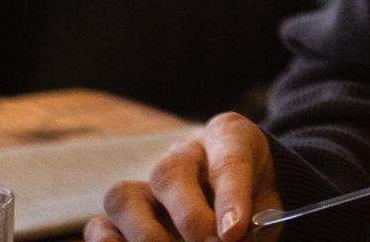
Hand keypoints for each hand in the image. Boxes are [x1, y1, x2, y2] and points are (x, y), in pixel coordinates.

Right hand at [88, 113, 280, 241]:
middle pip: (169, 174)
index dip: (230, 196)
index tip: (233, 232)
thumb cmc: (258, 200)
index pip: (228, 157)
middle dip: (188, 217)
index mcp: (227, 137)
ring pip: (124, 197)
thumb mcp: (269, 203)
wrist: (248, 199)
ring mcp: (147, 183)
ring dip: (146, 234)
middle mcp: (183, 154)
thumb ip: (254, 220)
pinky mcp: (124, 213)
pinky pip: (100, 226)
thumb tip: (228, 237)